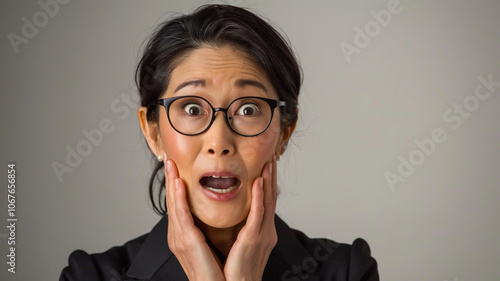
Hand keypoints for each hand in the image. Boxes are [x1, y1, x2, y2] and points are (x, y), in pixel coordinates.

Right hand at [164, 157, 224, 280]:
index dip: (175, 186)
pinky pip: (181, 215)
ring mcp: (179, 239)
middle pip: (171, 202)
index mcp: (184, 236)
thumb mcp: (210, 245)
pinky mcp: (186, 242)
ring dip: (172, 183)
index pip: (178, 205)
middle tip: (168, 159)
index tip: (176, 168)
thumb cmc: (217, 272)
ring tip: (171, 165)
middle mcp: (178, 236)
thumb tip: (212, 214)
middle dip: (170, 179)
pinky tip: (178, 184)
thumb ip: (207, 229)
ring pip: (173, 205)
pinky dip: (178, 198)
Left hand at [223, 156, 277, 280]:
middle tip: (271, 157)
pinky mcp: (254, 239)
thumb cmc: (237, 272)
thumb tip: (235, 217)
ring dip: (268, 181)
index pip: (266, 202)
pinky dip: (259, 197)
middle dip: (271, 177)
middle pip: (270, 198)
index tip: (266, 166)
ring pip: (267, 202)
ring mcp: (262, 234)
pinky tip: (259, 182)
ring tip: (268, 163)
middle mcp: (266, 231)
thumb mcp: (241, 246)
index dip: (267, 183)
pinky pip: (257, 214)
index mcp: (262, 232)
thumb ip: (241, 229)